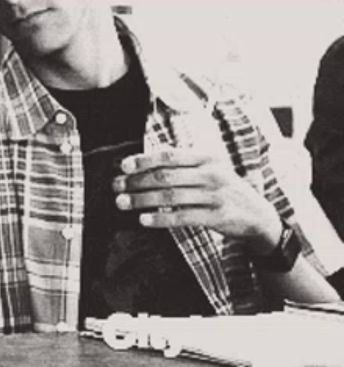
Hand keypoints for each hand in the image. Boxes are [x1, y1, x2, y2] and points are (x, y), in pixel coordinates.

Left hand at [114, 148, 281, 252]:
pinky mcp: (217, 217)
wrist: (259, 215)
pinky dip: (160, 218)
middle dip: (136, 181)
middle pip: (165, 176)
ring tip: (122, 203)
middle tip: (116, 186)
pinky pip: (182, 217)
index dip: (144, 160)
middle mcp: (211, 174)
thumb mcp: (210, 170)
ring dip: (142, 200)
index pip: (169, 156)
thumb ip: (183, 163)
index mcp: (207, 158)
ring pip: (170, 197)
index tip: (123, 166)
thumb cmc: (225, 190)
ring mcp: (215, 196)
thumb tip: (147, 158)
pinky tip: (143, 220)